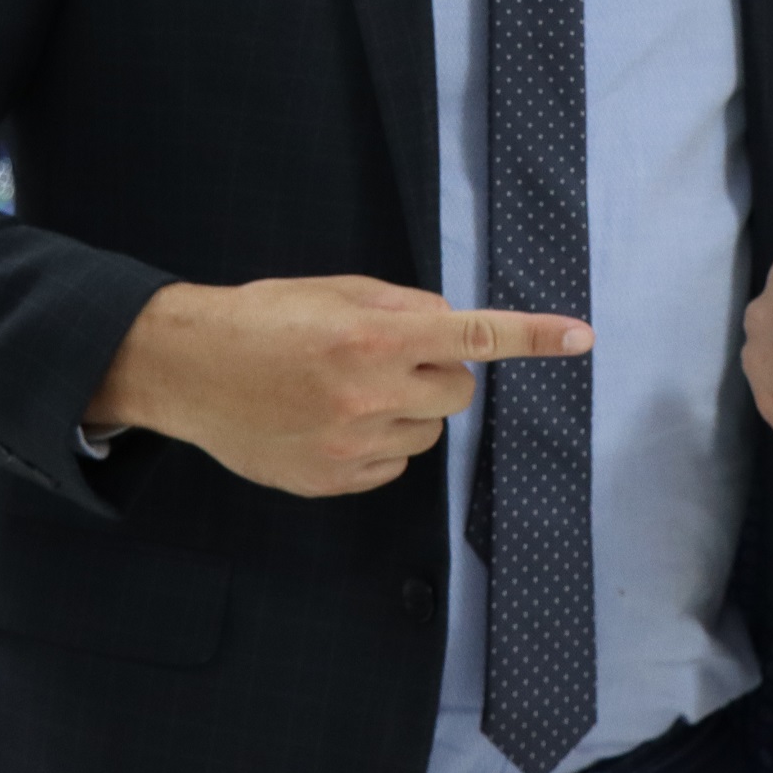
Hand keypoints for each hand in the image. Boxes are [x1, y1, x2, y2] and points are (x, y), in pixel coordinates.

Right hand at [85, 275, 589, 498]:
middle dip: (437, 374)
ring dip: (406, 411)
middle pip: (457, 392)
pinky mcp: (333, 481)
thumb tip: (452, 328)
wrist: (189, 368)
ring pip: (426, 433)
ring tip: (346, 390)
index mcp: (373, 335)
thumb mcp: (336, 291)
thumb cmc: (264, 319)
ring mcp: (350, 444)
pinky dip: (377, 444)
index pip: (474, 335)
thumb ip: (404, 306)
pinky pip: (393, 465)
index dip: (533, 336)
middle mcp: (368, 393)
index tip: (582, 336)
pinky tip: (331, 422)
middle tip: (387, 359)